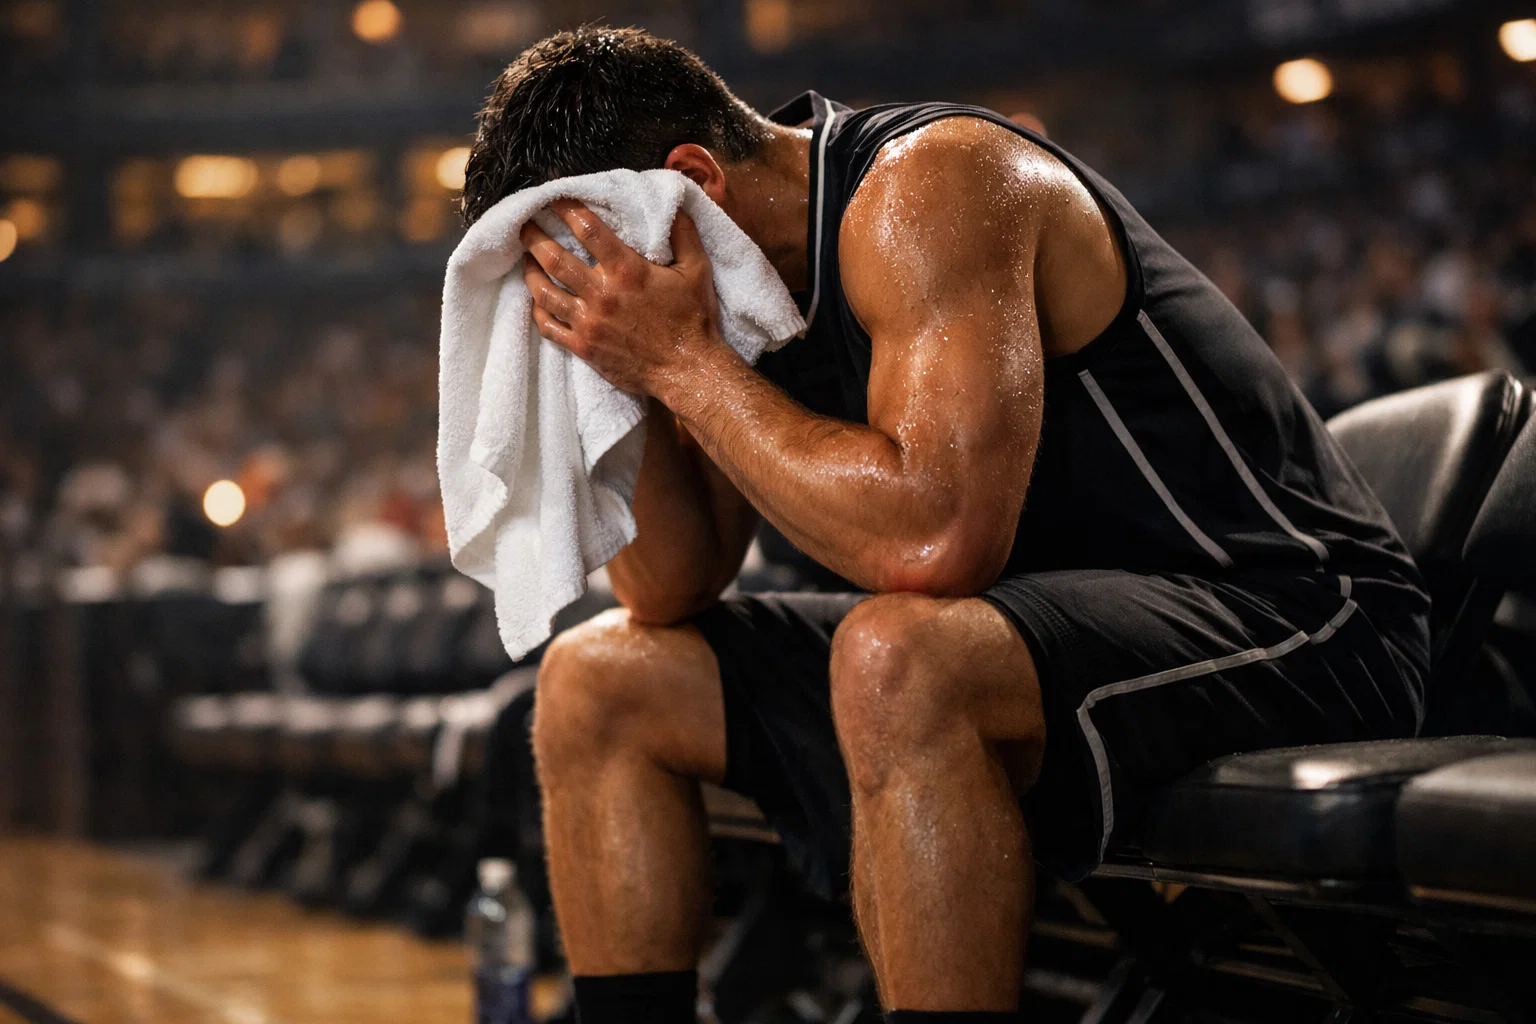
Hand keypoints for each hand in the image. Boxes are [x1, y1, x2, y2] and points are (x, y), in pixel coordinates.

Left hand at [520, 200, 726, 396]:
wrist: (687, 371)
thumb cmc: (693, 320)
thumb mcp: (697, 270)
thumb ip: (683, 234)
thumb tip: (674, 205)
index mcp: (626, 271)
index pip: (587, 230)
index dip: (567, 208)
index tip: (556, 197)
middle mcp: (601, 294)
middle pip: (554, 258)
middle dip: (534, 237)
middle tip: (524, 225)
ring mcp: (589, 323)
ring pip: (544, 292)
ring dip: (530, 272)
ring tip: (526, 259)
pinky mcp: (584, 347)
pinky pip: (549, 327)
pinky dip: (538, 311)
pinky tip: (536, 300)